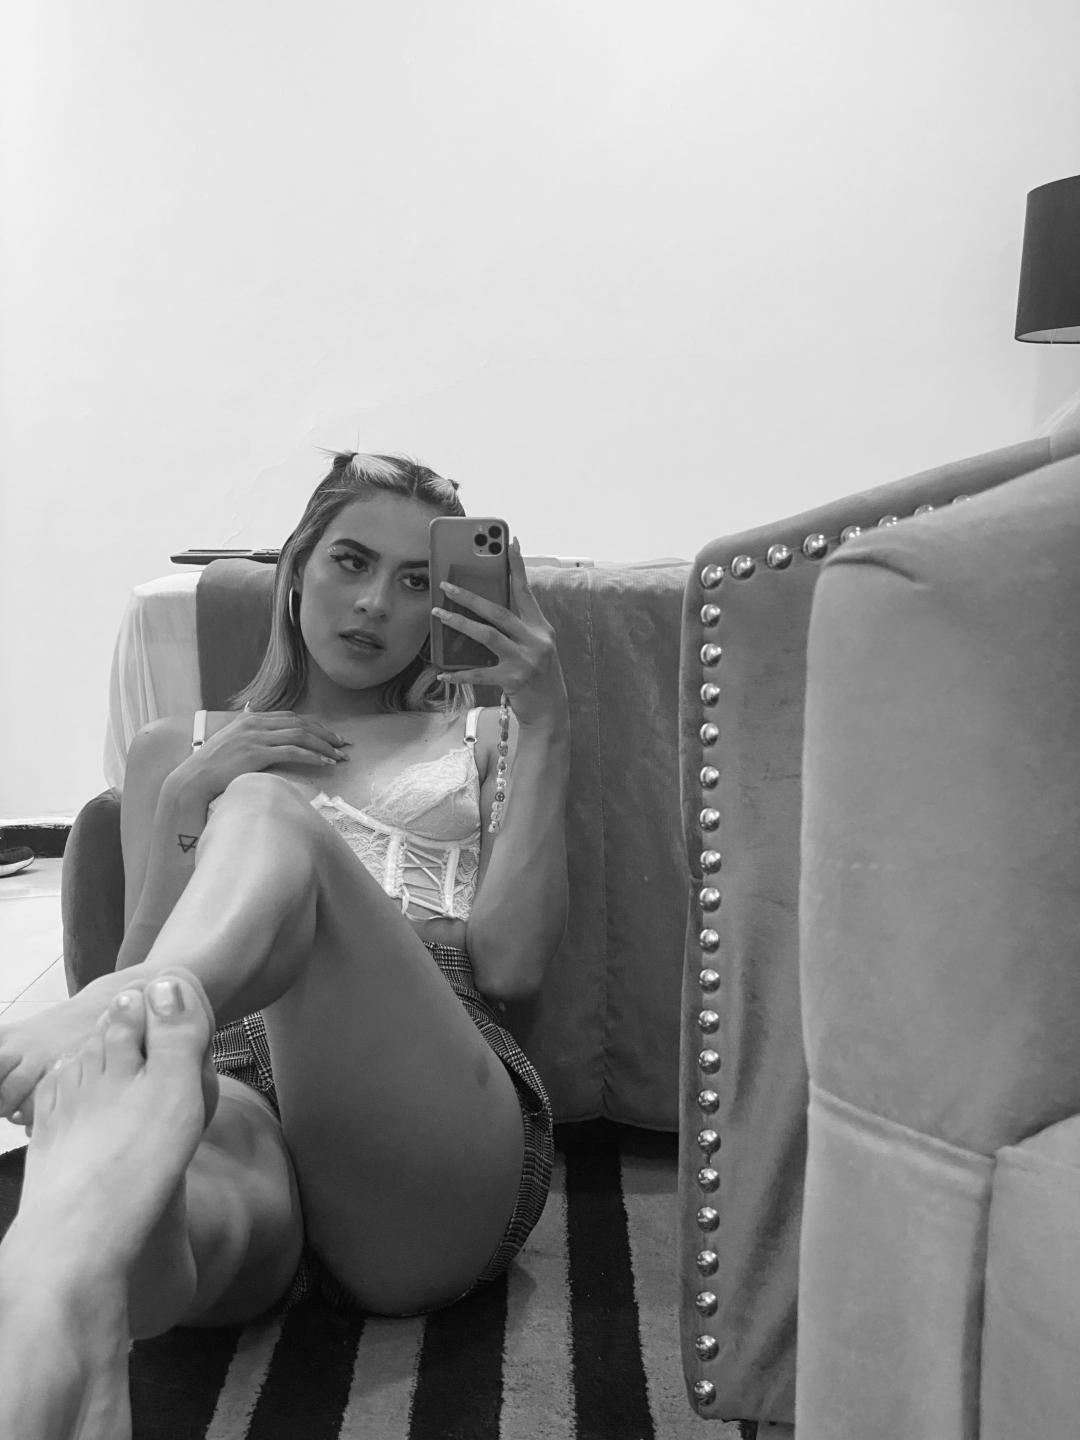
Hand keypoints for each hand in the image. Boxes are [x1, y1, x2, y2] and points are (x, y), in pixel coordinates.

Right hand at [176, 710, 350, 799]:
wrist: (193, 779)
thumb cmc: (211, 765)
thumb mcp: (229, 739)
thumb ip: (245, 728)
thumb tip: (253, 714)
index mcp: (251, 718)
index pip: (291, 717)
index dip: (314, 725)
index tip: (330, 735)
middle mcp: (255, 723)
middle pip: (300, 723)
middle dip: (325, 733)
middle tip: (342, 744)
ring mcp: (256, 737)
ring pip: (300, 736)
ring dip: (324, 745)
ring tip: (339, 756)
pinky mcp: (256, 753)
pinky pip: (292, 752)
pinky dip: (312, 756)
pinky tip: (324, 763)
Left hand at [432, 536, 568, 728]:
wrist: (551, 713)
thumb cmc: (537, 676)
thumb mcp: (534, 647)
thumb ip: (516, 628)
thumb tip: (483, 608)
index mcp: (541, 628)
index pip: (526, 591)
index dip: (517, 566)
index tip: (509, 542)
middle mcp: (536, 641)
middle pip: (498, 611)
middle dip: (470, 596)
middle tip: (446, 585)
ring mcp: (526, 661)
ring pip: (487, 635)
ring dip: (460, 623)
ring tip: (438, 615)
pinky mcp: (514, 681)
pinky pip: (479, 674)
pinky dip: (459, 674)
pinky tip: (442, 673)